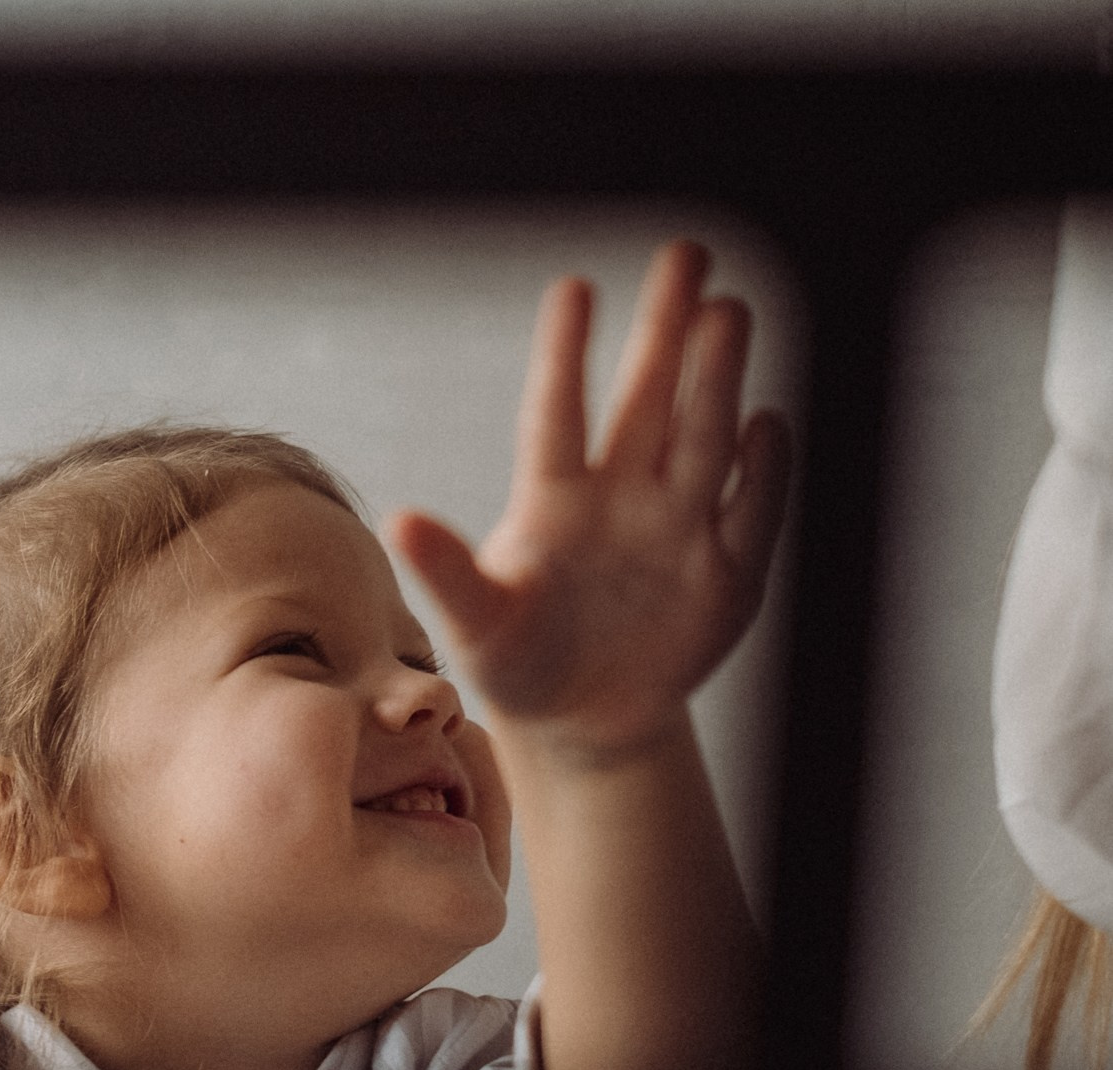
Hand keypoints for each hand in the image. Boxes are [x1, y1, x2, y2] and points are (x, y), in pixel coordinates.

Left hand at [390, 240, 793, 763]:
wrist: (584, 721)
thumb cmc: (519, 661)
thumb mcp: (475, 626)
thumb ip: (446, 574)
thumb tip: (396, 520)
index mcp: (552, 502)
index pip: (556, 414)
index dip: (565, 355)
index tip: (574, 287)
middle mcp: (622, 497)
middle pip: (646, 402)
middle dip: (667, 332)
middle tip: (684, 254)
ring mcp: (679, 528)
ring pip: (702, 437)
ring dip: (717, 379)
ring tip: (727, 311)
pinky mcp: (729, 571)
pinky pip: (751, 511)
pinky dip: (762, 471)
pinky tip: (767, 421)